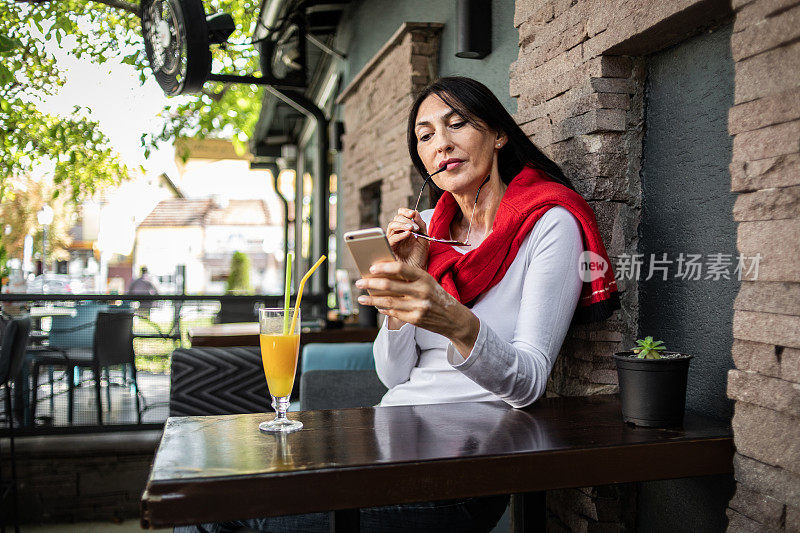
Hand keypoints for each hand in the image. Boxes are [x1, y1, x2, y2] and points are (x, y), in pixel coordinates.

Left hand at [356, 261, 478, 356]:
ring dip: (371, 299)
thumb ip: (409, 278)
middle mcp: (422, 292)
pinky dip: (382, 308)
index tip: (371, 268)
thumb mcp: (428, 282)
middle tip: (359, 282)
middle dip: (370, 283)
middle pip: (389, 285)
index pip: (401, 269)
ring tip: (361, 298)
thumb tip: (382, 274)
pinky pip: (393, 312)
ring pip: (388, 301)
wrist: (455, 319)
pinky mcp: (415, 320)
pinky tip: (375, 305)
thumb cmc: (437, 296)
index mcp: (425, 278)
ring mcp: (418, 307)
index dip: (384, 267)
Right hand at [386, 208, 428, 270]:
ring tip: (412, 229)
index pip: (400, 215)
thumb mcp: (424, 238)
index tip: (412, 213)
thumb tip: (415, 213)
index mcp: (405, 230)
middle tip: (415, 226)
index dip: (405, 211)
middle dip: (406, 219)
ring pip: (391, 226)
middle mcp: (397, 233)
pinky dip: (400, 235)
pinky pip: (391, 239)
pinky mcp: (389, 249)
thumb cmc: (420, 257)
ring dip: (402, 225)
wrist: (418, 271)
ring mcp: (393, 241)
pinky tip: (407, 234)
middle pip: (396, 219)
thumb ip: (421, 225)